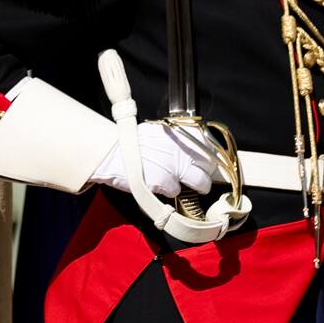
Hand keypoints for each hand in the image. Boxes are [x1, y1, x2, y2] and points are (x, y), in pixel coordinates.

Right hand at [89, 121, 216, 197]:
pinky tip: (160, 183)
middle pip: (211, 165)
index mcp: (183, 131)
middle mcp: (184, 147)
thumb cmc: (132, 140)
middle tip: (196, 174)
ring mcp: (177, 166)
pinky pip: (178, 191)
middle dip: (206, 171)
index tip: (209, 161)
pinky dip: (170, 190)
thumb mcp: (159, 131)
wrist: (111, 151)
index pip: (212, 145)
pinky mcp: (167, 182)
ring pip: (202, 183)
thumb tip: (192, 147)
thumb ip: (177, 138)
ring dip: (196, 186)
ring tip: (183, 183)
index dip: (212, 155)